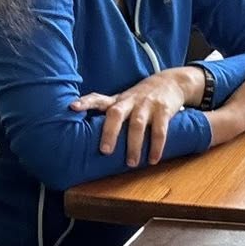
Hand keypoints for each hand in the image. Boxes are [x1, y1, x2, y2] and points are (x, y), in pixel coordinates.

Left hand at [71, 67, 203, 166]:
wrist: (172, 82)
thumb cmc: (142, 97)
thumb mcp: (125, 100)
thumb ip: (110, 112)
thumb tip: (88, 135)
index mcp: (118, 100)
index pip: (98, 99)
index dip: (85, 103)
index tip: (73, 107)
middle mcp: (130, 101)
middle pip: (116, 114)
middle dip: (110, 132)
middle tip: (105, 151)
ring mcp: (147, 105)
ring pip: (137, 125)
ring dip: (134, 145)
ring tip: (131, 163)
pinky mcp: (163, 111)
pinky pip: (159, 130)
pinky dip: (156, 146)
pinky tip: (153, 159)